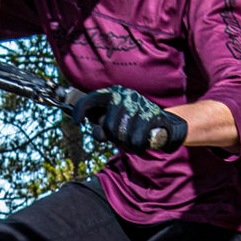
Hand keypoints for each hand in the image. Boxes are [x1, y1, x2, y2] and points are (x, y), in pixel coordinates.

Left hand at [73, 87, 187, 151]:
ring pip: (122, 135)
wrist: (163, 123)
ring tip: (131, 141)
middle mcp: (125, 96)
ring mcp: (139, 104)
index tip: (77, 122)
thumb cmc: (132, 123)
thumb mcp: (115, 120)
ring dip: (126, 145)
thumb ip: (101, 125)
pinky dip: (136, 147)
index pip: (90, 100)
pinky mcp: (152, 116)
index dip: (79, 111)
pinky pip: (135, 140)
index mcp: (113, 93)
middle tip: (121, 139)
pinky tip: (140, 143)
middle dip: (114, 138)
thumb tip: (94, 129)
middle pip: (108, 126)